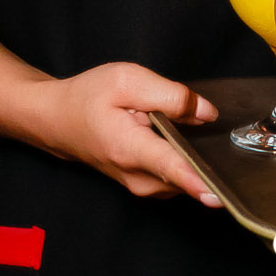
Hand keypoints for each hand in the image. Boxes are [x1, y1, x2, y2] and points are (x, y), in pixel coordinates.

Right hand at [43, 62, 222, 206]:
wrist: (57, 120)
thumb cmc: (87, 98)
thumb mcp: (127, 80)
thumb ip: (170, 95)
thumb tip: (206, 112)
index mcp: (129, 148)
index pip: (169, 169)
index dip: (197, 181)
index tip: (218, 195)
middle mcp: (137, 176)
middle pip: (186, 172)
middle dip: (201, 150)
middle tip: (188, 120)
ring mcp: (141, 186)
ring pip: (185, 175)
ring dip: (190, 153)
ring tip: (169, 123)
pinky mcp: (146, 186)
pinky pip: (178, 176)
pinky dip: (183, 158)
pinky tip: (171, 135)